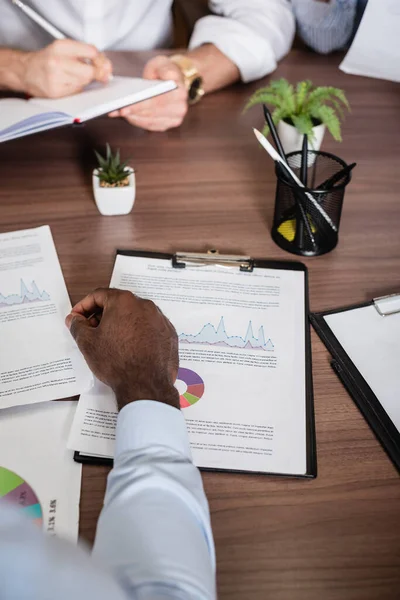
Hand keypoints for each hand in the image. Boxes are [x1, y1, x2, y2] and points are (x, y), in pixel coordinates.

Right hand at [19, 40, 111, 97]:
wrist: (26, 71)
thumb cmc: (48, 60)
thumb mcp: (64, 49)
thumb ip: (85, 53)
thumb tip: (107, 67)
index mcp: (61, 47)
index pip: (91, 52)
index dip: (101, 60)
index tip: (104, 64)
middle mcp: (57, 61)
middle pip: (90, 71)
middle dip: (96, 74)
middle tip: (96, 74)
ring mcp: (56, 78)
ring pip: (84, 82)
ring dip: (85, 81)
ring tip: (74, 76)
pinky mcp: (56, 92)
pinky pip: (76, 91)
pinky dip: (77, 88)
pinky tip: (68, 83)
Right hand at [66, 288, 179, 409]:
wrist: (145, 385)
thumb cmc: (117, 362)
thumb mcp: (88, 342)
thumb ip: (77, 325)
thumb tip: (74, 319)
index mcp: (124, 301)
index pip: (99, 295)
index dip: (84, 306)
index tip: (77, 318)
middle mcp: (145, 306)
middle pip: (118, 304)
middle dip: (102, 315)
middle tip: (91, 331)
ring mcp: (160, 319)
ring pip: (135, 316)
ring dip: (120, 324)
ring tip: (110, 342)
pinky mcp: (169, 334)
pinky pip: (149, 328)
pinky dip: (138, 333)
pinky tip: (130, 348)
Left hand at [109, 55, 187, 130]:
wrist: (173, 81)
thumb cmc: (165, 71)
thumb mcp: (163, 63)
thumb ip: (165, 68)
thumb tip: (167, 76)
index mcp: (180, 92)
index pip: (156, 102)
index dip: (139, 106)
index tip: (124, 108)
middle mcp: (179, 108)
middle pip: (150, 114)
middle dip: (131, 113)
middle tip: (114, 110)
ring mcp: (174, 119)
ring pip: (148, 122)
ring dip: (132, 118)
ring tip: (116, 112)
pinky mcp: (166, 125)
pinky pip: (149, 126)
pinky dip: (136, 121)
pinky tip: (126, 116)